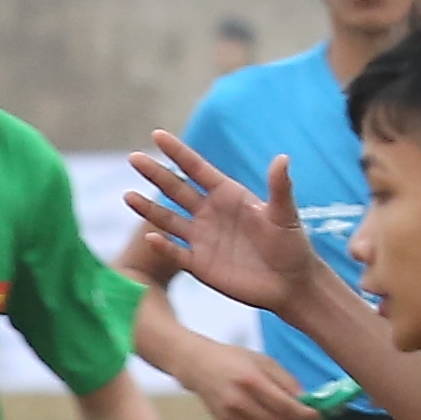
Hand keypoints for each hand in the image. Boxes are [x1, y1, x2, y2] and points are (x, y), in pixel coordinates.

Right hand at [124, 137, 318, 315]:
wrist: (290, 284)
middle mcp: (210, 213)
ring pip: (169, 220)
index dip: (178, 152)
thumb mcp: (285, 214)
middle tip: (134, 158)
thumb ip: (280, 188)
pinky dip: (163, 246)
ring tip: (128, 196)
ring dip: (149, 209)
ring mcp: (202, 239)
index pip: (197, 169)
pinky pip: (175, 253)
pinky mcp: (199, 264)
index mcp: (228, 195)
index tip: (157, 135)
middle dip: (155, 174)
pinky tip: (151, 237)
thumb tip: (282, 158)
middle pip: (176, 190)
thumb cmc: (292, 245)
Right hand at [183, 349, 314, 419]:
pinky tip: (270, 419)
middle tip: (306, 419)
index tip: (318, 416)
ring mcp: (230, 417)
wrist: (197, 366)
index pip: (286, 407)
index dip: (306, 415)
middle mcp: (238, 402)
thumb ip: (287, 381)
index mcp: (251, 381)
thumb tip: (307, 402)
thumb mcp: (264, 361)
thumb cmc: (234, 359)